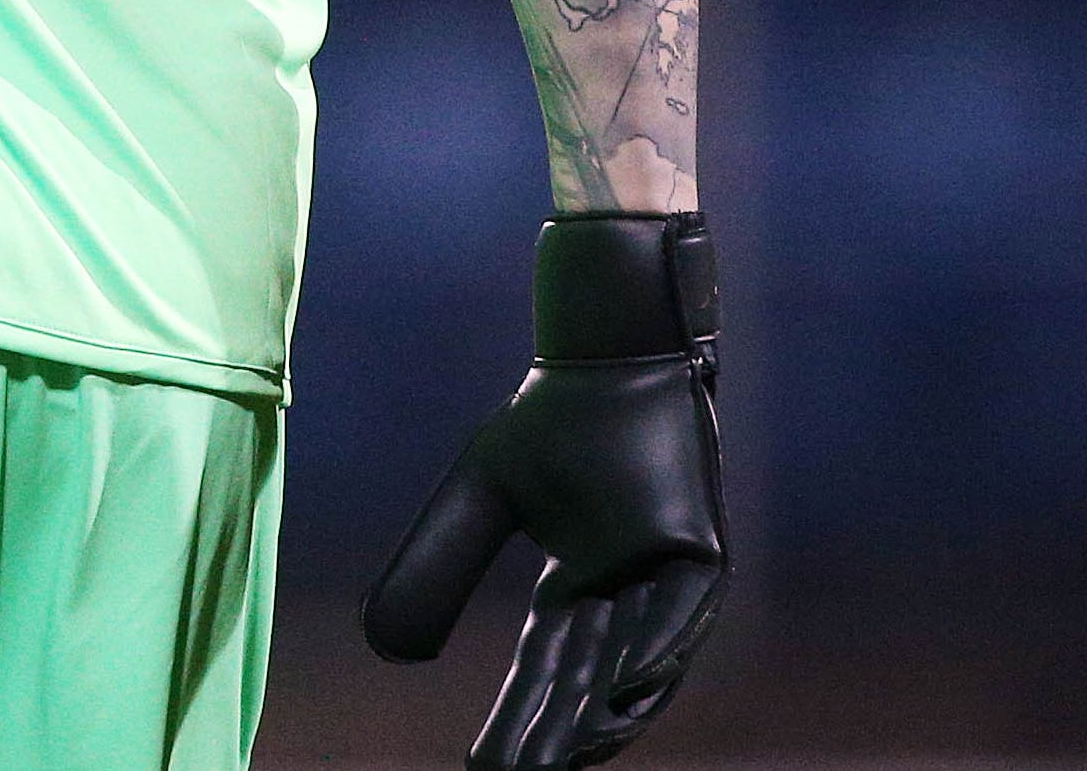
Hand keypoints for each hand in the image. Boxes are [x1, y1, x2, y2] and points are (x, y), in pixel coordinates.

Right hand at [363, 212, 727, 770]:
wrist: (602, 355)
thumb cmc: (549, 419)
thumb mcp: (477, 500)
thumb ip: (437, 565)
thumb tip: (385, 649)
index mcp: (579, 585)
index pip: (544, 671)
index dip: (515, 719)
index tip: (482, 766)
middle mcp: (627, 593)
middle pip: (584, 682)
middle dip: (551, 735)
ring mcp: (669, 576)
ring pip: (638, 663)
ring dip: (606, 714)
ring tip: (570, 760)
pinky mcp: (701, 550)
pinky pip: (683, 613)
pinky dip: (656, 652)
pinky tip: (624, 693)